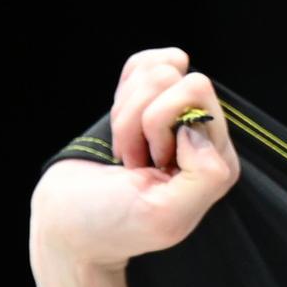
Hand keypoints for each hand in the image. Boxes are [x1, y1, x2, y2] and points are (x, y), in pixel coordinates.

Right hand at [30, 48, 242, 276]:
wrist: (69, 218)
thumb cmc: (114, 221)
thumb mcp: (166, 213)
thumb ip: (202, 176)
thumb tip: (195, 128)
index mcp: (217, 160)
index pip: (196, 94)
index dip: (159, 125)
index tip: (148, 167)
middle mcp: (203, 135)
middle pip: (172, 79)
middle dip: (140, 118)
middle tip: (135, 159)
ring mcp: (175, 115)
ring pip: (153, 71)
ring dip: (126, 115)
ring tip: (127, 153)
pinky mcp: (147, 102)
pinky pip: (142, 65)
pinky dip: (121, 94)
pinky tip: (122, 131)